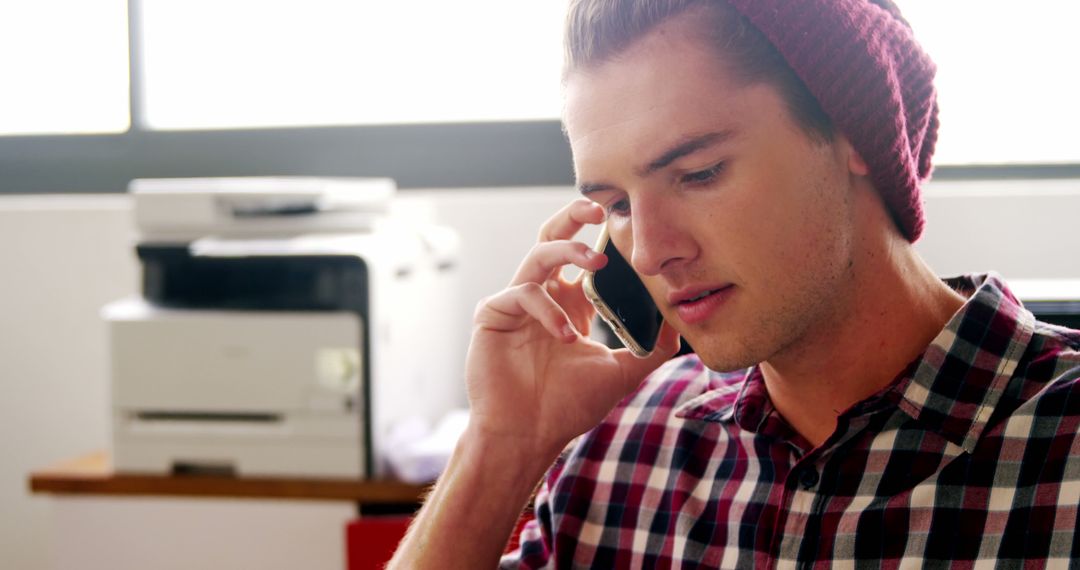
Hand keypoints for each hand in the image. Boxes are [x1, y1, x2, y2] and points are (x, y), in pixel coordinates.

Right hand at [465, 198, 680, 455]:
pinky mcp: (493, 314)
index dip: (601, 238)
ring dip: (567, 250)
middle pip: (552, 237)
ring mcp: (515, 304)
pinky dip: (548, 309)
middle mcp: (542, 297)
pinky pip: (521, 293)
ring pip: (537, 255)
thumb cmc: (567, 407)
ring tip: (595, 261)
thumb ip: (651, 350)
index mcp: (567, 304)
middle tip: (599, 207)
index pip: (581, 256)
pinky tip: (567, 336)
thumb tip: (680, 325)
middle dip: (574, 216)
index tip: (626, 227)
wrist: (528, 436)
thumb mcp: (620, 374)